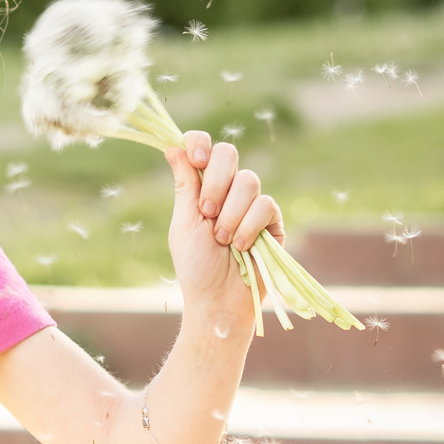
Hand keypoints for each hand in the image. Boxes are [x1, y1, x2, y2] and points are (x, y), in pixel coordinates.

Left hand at [164, 130, 283, 320]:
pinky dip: (249, 226)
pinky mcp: (272, 221)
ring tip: (223, 241)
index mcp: (201, 187)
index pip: (203, 148)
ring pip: (249, 181)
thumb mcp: (184, 223)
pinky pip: (265, 205)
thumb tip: (172, 146)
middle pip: (228, 154)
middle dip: (216, 181)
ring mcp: (251, 204)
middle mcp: (227, 190)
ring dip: (231, 213)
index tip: (196, 158)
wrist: (218, 300)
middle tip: (206, 211)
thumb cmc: (196, 266)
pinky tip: (242, 247)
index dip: (200, 143)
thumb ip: (185, 185)